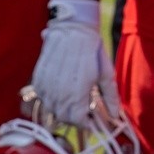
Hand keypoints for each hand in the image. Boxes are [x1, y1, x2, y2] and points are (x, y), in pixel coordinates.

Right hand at [29, 0, 115, 127]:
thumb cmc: (91, 51)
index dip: (86, 123)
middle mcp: (59, 96)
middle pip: (64, 118)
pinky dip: (50, 99)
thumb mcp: (105, 74)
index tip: (91, 120)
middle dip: (74, 117)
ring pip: (51, 109)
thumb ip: (110, 97)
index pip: (78, 122)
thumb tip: (115, 114)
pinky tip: (59, 91)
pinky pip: (41, 97)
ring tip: (71, 100)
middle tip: (82, 110)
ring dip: (61, 109)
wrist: (72, 30)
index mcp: (77, 97)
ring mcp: (46, 88)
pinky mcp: (38, 79)